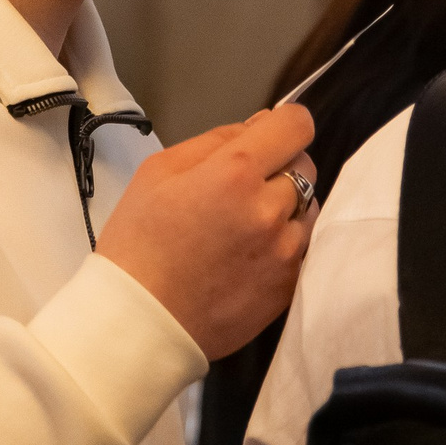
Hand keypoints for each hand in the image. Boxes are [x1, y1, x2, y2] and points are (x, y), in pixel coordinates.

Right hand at [96, 104, 317, 360]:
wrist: (140, 320)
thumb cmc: (138, 241)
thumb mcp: (159, 170)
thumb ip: (214, 140)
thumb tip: (259, 126)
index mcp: (236, 172)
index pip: (296, 126)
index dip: (284, 124)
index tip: (267, 135)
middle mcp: (270, 208)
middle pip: (304, 165)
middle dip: (279, 166)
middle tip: (240, 188)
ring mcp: (285, 251)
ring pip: (307, 208)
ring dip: (284, 207)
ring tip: (243, 227)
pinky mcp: (289, 285)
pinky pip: (301, 248)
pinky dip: (282, 244)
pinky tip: (247, 256)